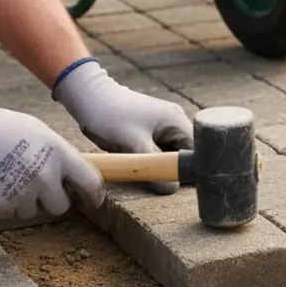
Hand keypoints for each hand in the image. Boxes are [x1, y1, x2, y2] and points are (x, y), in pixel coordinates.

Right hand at [0, 82, 104, 219]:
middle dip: (52, 201)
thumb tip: (70, 173)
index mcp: (58, 152)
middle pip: (62, 206)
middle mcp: (45, 174)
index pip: (91, 182)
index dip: (94, 195)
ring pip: (33, 211)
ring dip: (23, 202)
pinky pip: (10, 214)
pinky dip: (2, 205)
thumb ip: (56, 154)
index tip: (91, 201)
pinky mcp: (1, 206)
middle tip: (36, 189)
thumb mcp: (36, 132)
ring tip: (6, 178)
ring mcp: (24, 192)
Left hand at [52, 58, 193, 194]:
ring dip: (160, 164)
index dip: (191, 169)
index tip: (179, 183)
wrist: (89, 96)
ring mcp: (163, 124)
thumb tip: (172, 189)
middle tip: (159, 181)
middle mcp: (174, 121)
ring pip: (170, 153)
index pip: (196, 151)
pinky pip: (159, 149)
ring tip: (145, 168)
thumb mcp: (133, 144)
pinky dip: (151, 158)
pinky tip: (138, 161)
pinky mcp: (151, 128)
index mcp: (177, 121)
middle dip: (173, 168)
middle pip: (184, 153)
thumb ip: (154, 165)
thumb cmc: (111, 115)